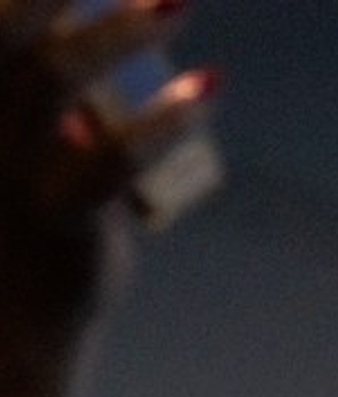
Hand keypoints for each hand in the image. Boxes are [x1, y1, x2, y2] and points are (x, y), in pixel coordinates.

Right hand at [0, 0, 216, 396]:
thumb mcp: (18, 134)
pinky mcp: (60, 217)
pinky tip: (211, 89)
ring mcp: (11, 166)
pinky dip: (169, 120)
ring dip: (121, 32)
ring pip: (57, 78)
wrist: (12, 321)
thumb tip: (122, 16)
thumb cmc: (17, 212)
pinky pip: (114, 159)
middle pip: (5, 28)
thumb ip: (43, 81)